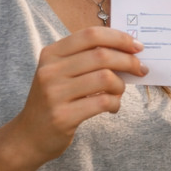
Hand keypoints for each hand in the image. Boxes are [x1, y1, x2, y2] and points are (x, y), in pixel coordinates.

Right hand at [0, 27, 144, 168]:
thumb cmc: (56, 99)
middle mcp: (50, 71)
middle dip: (129, 61)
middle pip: (102, 55)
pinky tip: (112, 107)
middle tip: (141, 69)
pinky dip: (115, 103)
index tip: (137, 46)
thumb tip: (131, 48)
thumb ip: (89, 57)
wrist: (29, 136)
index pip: (91, 35)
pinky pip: (102, 102)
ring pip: (105, 78)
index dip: (119, 38)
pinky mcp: (63, 116)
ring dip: (121, 85)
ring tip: (118, 92)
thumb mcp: (63, 72)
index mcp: (52, 54)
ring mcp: (54, 94)